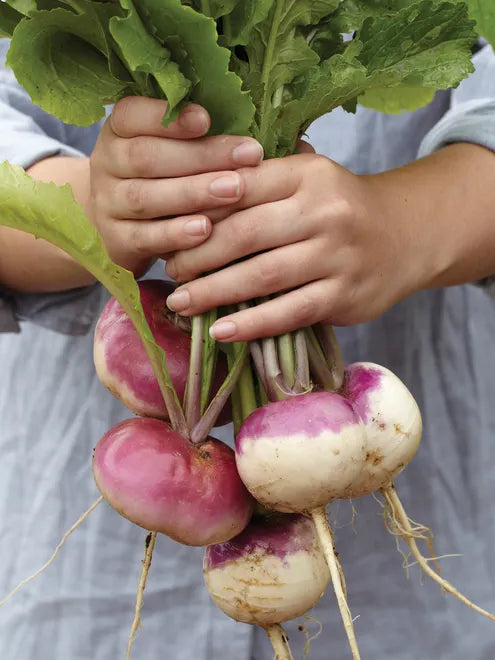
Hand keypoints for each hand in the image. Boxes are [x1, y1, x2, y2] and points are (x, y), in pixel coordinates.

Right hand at [88, 96, 263, 274]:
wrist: (119, 227)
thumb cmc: (161, 179)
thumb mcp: (169, 150)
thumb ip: (198, 136)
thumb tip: (253, 129)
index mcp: (118, 131)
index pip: (132, 115)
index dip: (169, 118)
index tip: (207, 118)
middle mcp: (106, 164)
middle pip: (146, 156)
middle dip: (202, 156)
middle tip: (250, 155)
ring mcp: (108, 204)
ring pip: (146, 197)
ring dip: (193, 193)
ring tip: (235, 190)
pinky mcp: (116, 241)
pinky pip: (145, 238)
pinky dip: (176, 234)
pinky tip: (206, 230)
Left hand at [164, 151, 429, 340]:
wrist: (407, 234)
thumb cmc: (340, 207)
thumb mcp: (308, 178)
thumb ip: (260, 181)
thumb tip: (189, 196)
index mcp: (307, 174)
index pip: (240, 187)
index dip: (198, 209)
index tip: (169, 228)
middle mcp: (325, 211)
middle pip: (245, 233)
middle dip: (198, 255)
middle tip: (171, 270)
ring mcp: (338, 256)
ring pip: (263, 276)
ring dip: (214, 292)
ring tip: (181, 302)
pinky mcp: (345, 296)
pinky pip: (289, 313)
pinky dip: (251, 324)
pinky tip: (220, 332)